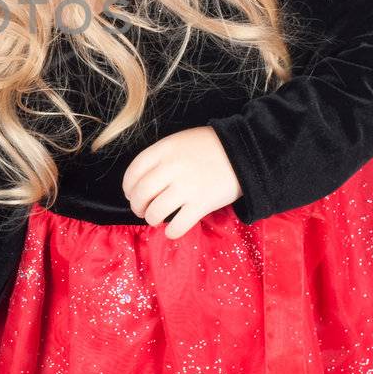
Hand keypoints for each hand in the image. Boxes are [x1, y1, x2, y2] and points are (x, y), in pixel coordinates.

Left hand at [121, 125, 242, 237]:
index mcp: (165, 149)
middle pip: (141, 193)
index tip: (130, 194)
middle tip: (141, 210)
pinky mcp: (202, 204)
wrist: (245, 151)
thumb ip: (162, 157)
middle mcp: (172, 168)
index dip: (128, 186)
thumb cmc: (210, 146)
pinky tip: (171, 230)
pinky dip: (171, 232)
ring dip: (152, 219)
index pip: (134, 171)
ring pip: (156, 211)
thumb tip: (143, 181)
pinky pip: (178, 225)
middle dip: (137, 206)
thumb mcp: (181, 141)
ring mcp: (187, 187)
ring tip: (156, 219)